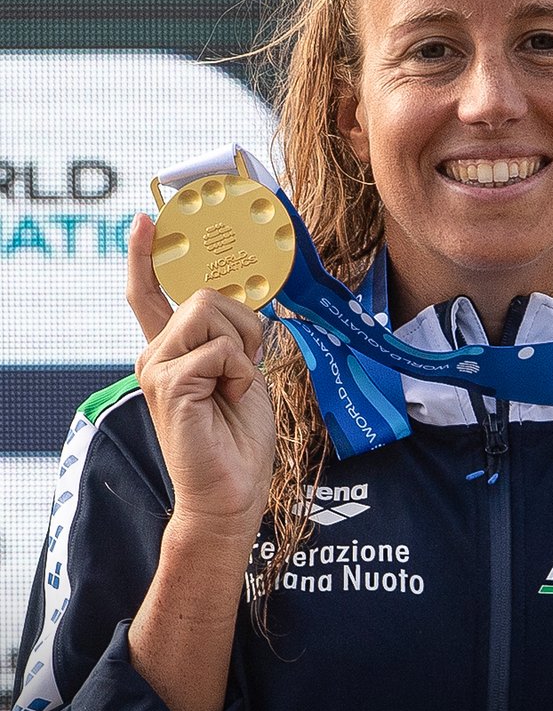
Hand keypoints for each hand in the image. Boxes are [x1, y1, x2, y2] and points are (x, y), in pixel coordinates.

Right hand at [126, 212, 275, 544]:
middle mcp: (155, 352)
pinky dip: (241, 372)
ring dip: (243, 346)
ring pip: (211, 311)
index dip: (145, 254)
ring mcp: (157, 367)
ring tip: (235, 388)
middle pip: (204, 294)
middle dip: (242, 323)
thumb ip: (233, 336)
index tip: (146, 219)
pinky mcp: (169, 384)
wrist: (231, 491)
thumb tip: (249, 303)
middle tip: (245, 368)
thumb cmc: (238, 435)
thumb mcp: (241, 371)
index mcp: (169, 347)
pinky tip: (231, 401)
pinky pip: (220, 348)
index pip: (149, 291)